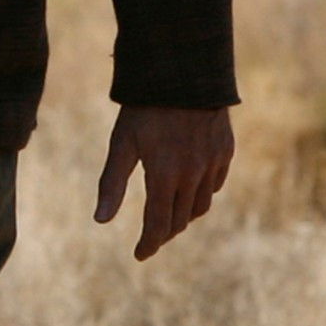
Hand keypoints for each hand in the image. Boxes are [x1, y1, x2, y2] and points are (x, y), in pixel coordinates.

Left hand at [94, 104, 233, 259]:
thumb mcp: (121, 143)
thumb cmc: (144, 108)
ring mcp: (212, 163)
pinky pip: (215, 185)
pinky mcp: (225, 151)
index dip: (149, 244)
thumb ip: (112, 183)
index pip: (158, 224)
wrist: (183, 71)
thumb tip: (100, 221)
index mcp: (164, 175)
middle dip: (163, 233)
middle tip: (151, 238)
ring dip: (184, 217)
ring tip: (169, 217)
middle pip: (179, 220)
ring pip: (200, 206)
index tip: (140, 254)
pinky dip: (202, 195)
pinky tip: (190, 191)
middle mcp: (193, 174)